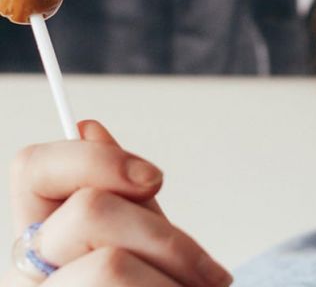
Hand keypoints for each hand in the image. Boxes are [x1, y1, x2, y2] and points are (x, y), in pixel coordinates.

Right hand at [1, 121, 231, 286]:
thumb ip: (128, 200)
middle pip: (90, 211)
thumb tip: (87, 125)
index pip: (31, 169)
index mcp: (43, 240)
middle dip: (168, 238)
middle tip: (210, 276)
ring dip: (176, 281)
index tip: (154, 178)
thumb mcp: (153, 249)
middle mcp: (24, 276)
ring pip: (109, 265)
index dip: (92, 159)